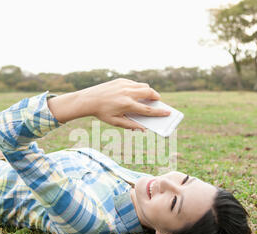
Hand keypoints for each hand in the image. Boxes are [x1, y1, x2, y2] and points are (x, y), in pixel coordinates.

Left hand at [47, 78, 169, 130]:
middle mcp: (127, 93)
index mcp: (127, 105)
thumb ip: (131, 125)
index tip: (168, 113)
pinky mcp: (121, 80)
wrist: (88, 99)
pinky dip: (138, 88)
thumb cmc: (102, 113)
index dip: (159, 112)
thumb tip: (144, 129)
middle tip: (158, 102)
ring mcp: (125, 85)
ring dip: (148, 92)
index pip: (148, 110)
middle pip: (149, 93)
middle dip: (156, 98)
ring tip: (148, 98)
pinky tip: (136, 94)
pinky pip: (135, 83)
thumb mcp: (116, 122)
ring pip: (143, 86)